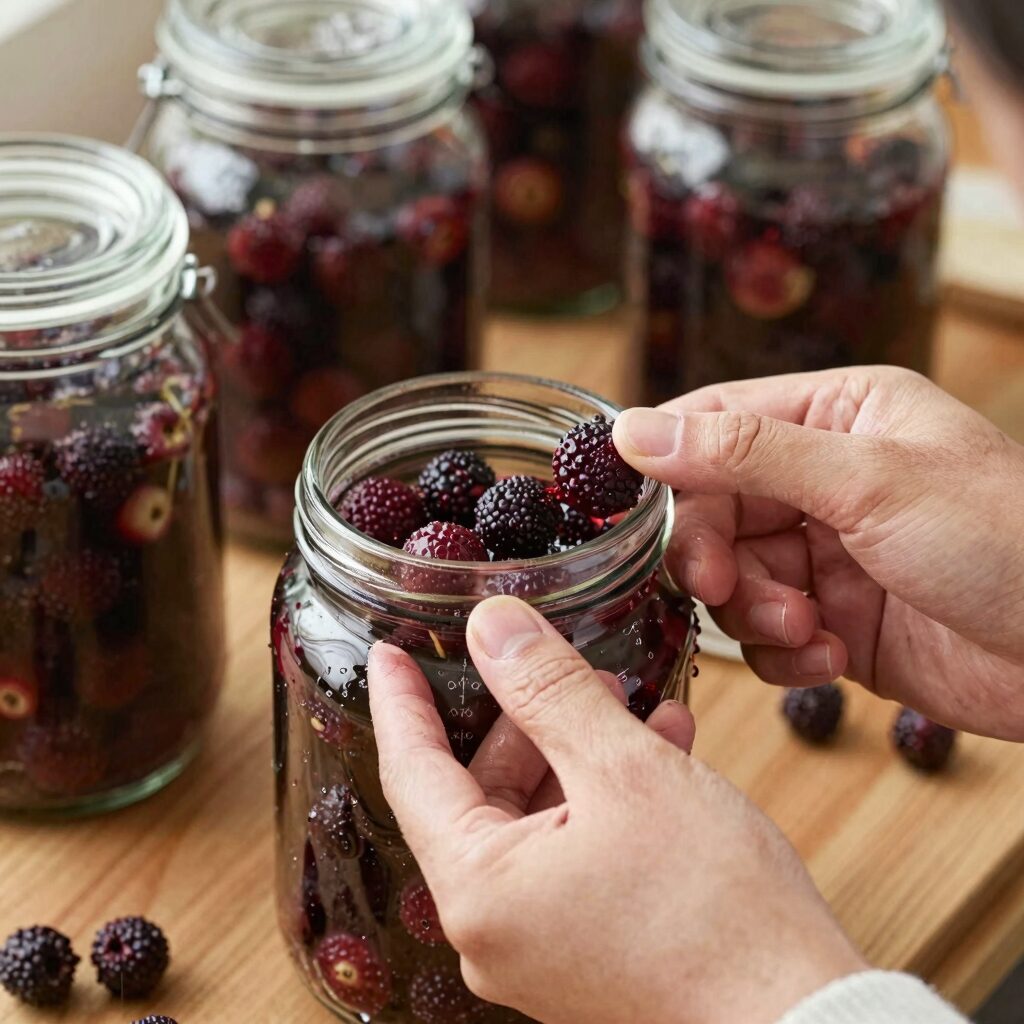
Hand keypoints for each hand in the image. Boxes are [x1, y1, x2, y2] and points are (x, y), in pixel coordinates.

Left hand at [369, 597, 865, 1023]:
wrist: (804, 1021)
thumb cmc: (717, 911)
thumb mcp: (624, 770)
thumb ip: (547, 690)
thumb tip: (491, 628)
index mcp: (480, 888)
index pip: (412, 771)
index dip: (401, 701)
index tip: (392, 652)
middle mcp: (495, 928)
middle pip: (480, 793)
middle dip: (523, 716)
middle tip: (552, 660)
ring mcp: (540, 946)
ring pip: (536, 819)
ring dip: (575, 751)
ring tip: (623, 699)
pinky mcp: (584, 952)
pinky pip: (571, 854)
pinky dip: (602, 798)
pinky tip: (656, 750)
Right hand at [613, 366, 1023, 739]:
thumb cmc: (1006, 539)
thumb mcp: (867, 480)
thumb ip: (745, 452)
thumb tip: (636, 431)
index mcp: (835, 416)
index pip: (713, 420)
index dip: (664, 460)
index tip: (622, 506)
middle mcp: (823, 480)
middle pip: (711, 509)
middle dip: (712, 555)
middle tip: (718, 587)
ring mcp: (827, 554)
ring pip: (732, 579)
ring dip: (754, 612)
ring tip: (808, 628)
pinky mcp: (835, 620)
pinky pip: (766, 636)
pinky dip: (784, 653)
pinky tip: (830, 657)